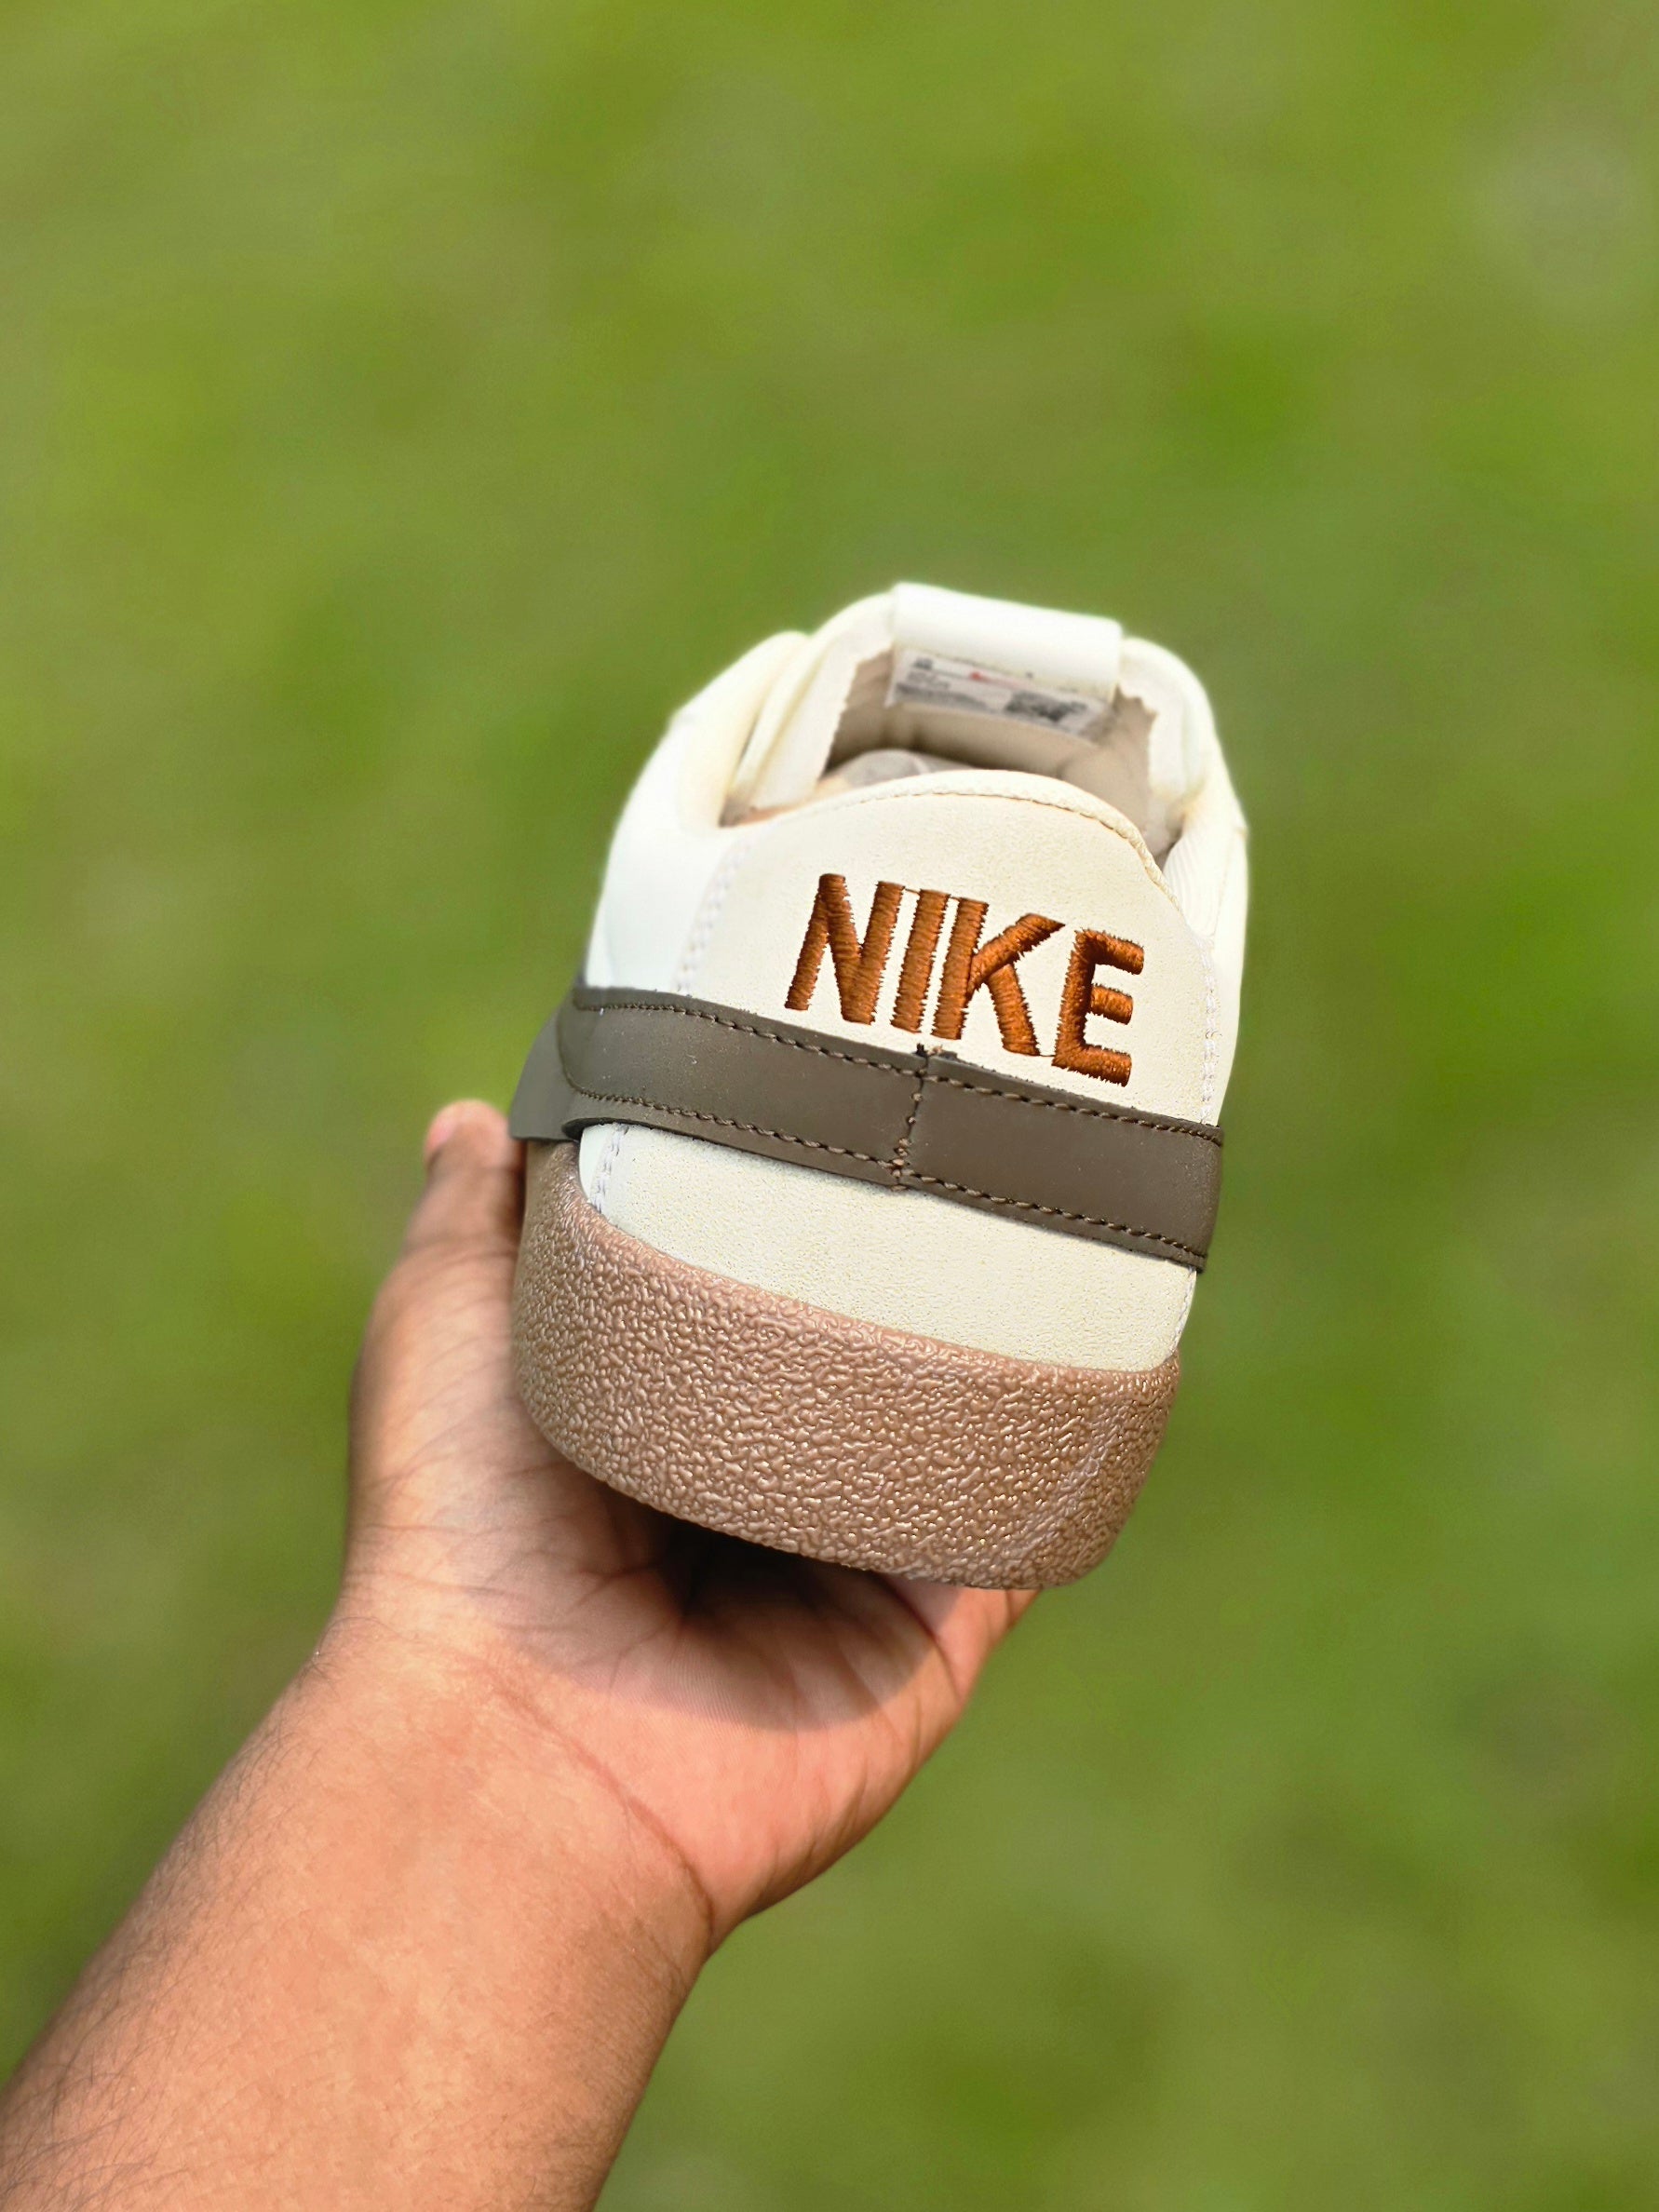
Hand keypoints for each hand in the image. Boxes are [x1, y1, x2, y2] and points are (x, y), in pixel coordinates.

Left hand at [342, 1101, 1033, 1945]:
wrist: (514, 1734)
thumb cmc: (456, 1519)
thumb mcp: (446, 1322)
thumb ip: (481, 1219)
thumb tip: (475, 1116)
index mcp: (664, 1420)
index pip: (758, 1290)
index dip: (800, 1206)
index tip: (852, 1090)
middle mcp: (764, 1495)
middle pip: (869, 1357)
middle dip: (920, 1266)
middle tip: (987, 1134)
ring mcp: (851, 1571)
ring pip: (958, 1434)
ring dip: (1010, 1347)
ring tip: (1069, 1218)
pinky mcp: (928, 1641)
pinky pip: (1019, 1535)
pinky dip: (1065, 1458)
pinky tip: (1114, 1351)